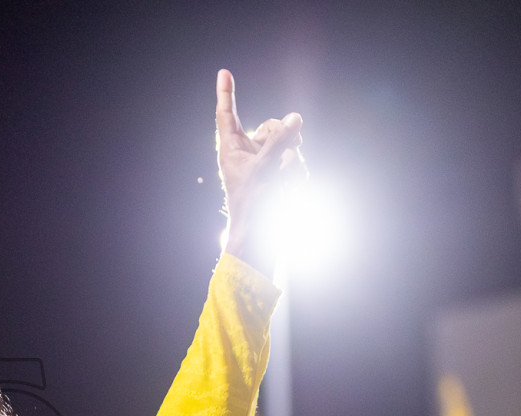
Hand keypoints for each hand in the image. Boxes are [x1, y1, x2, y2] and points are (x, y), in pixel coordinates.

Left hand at [214, 69, 302, 272]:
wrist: (262, 237)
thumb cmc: (253, 205)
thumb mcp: (265, 168)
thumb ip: (280, 141)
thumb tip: (295, 117)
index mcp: (232, 150)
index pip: (227, 115)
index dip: (227, 93)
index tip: (224, 72)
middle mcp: (247, 153)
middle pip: (269, 126)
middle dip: (283, 136)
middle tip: (289, 152)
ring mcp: (264, 164)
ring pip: (287, 144)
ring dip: (291, 160)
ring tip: (284, 181)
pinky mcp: (278, 175)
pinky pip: (295, 160)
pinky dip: (296, 172)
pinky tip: (291, 188)